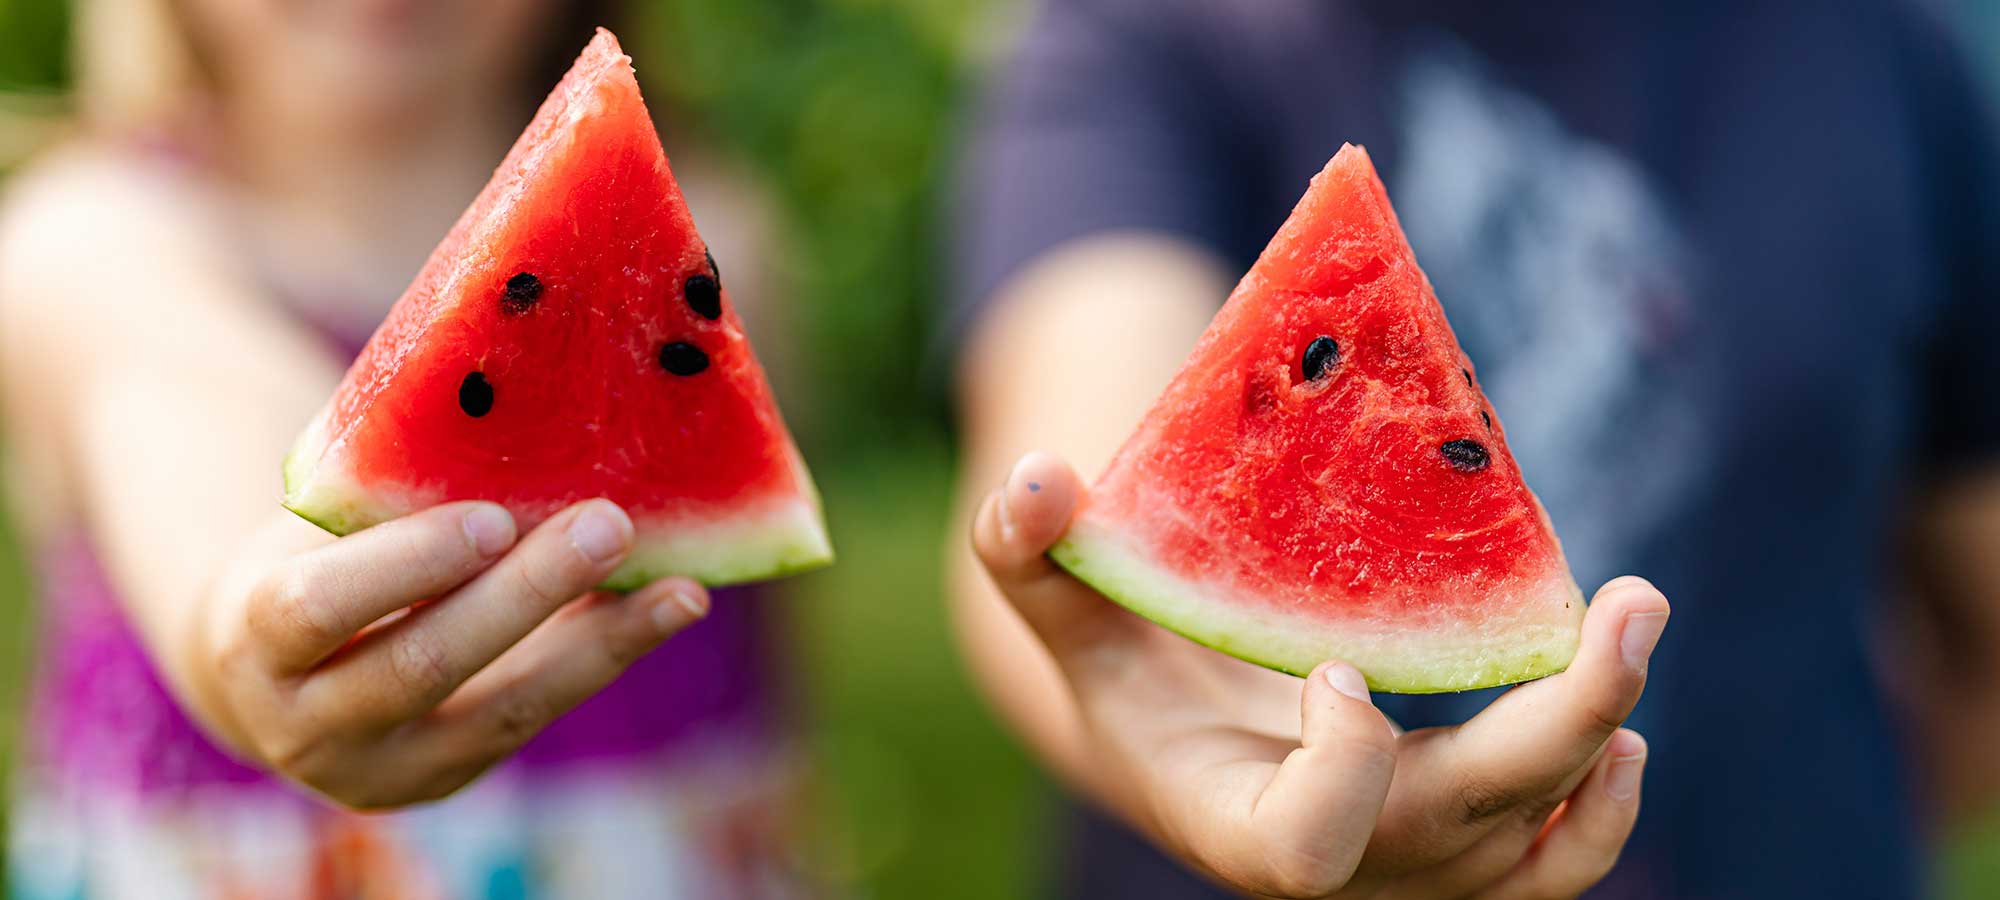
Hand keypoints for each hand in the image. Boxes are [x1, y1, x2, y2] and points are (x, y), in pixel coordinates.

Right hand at [188, 499, 707, 808]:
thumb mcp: (318, 525)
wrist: (267, 672)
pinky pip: (534, 717)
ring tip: (679, 591)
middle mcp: (307, 724)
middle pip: (425, 664)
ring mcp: (382, 768)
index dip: (409, 565)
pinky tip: (665, 608)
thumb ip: (385, 487)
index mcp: (254, 640)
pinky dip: (601, 659)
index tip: (492, 518)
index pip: (322, 607)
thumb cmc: (305, 558)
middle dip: (527, 594)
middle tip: (609, 524)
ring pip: (502, 711)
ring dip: (600, 645)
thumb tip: (516, 398)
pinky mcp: (447, 777)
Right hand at [972, 453, 1667, 898]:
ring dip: (1598, 746)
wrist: (1184, 747)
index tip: (1337, 667)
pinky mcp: (1460, 857)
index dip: (1340, 768)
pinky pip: (1555, 871)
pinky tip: (1622, 730)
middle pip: (1463, 831)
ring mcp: (1408, 873)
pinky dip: (1603, 809)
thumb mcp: (1065, 614)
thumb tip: (1036, 477)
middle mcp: (1336, 867)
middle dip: (1559, 723)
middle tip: (1632, 601)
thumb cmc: (1126, 669)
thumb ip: (1026, 552)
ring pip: (1535, 854)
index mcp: (1230, 819)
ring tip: (1628, 629)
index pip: (1305, 846)